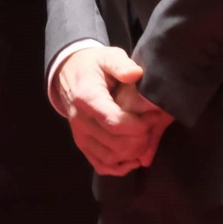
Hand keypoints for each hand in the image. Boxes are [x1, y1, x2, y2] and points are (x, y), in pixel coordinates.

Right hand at [53, 47, 172, 176]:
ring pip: (109, 158)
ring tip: (145, 138)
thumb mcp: (107, 56)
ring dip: (132, 153)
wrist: (69, 74)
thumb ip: (121, 64)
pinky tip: (133, 157)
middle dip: (140, 139)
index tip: (153, 117)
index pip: (114, 123)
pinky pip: (101, 165)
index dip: (138, 126)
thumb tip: (136, 73)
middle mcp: (80, 121)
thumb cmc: (94, 65)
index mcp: (86, 98)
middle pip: (115, 144)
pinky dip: (119, 167)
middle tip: (152, 126)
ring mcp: (79, 135)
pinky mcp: (82, 145)